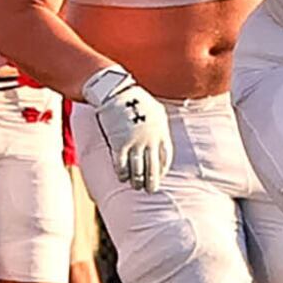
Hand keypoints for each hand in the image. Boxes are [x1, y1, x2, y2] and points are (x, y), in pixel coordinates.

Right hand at [81, 66, 171, 192]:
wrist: (117, 92)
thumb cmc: (136, 98)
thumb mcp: (156, 110)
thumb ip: (159, 125)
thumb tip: (161, 134)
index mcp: (161, 132)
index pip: (165, 157)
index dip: (162, 169)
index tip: (160, 175)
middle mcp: (149, 141)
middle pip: (152, 167)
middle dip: (152, 180)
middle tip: (151, 190)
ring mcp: (135, 144)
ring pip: (137, 169)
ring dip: (137, 180)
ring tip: (136, 186)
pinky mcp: (119, 144)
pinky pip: (122, 165)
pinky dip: (122, 174)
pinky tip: (122, 179)